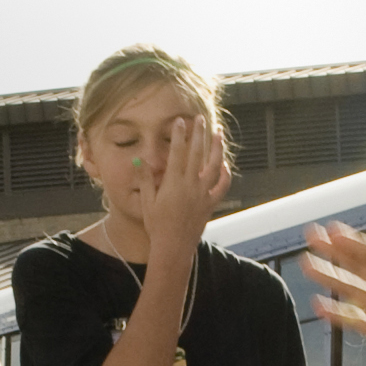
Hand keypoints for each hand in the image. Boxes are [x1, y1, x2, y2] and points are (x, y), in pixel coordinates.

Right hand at [119, 114, 226, 262]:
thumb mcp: (146, 202)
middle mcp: (191, 186)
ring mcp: (203, 194)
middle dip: (199, 134)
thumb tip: (140, 159)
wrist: (173, 247)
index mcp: (173, 183)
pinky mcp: (210, 204)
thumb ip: (145, 179)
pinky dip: (225, 174)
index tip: (180, 121)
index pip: (177, 152)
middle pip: (197, 154)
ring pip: (214, 166)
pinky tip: (224, 164)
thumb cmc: (157, 225)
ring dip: (217, 148)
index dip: (179, 135)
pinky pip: (222, 186)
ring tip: (218, 133)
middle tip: (200, 118)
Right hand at [309, 224, 365, 365]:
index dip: (354, 242)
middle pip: (357, 266)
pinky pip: (354, 320)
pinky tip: (319, 306)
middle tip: (311, 237)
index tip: (333, 230)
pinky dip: (337, 314)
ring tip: (308, 265)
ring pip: (351, 290)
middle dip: (335, 252)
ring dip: (330, 278)